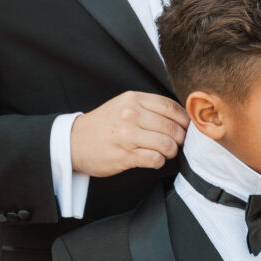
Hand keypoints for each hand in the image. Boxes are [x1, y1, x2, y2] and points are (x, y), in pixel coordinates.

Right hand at [70, 91, 188, 176]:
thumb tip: (180, 117)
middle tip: (177, 143)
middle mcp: (131, 115)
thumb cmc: (103, 124)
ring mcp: (128, 135)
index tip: (186, 127)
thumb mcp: (123, 105)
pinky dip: (159, 161)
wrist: (74, 141)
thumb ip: (148, 107)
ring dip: (171, 151)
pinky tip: (153, 159)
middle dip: (180, 138)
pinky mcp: (125, 155)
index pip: (170, 106)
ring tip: (164, 152)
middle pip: (172, 127)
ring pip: (167, 144)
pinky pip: (155, 159)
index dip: (184, 119)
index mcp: (133, 99)